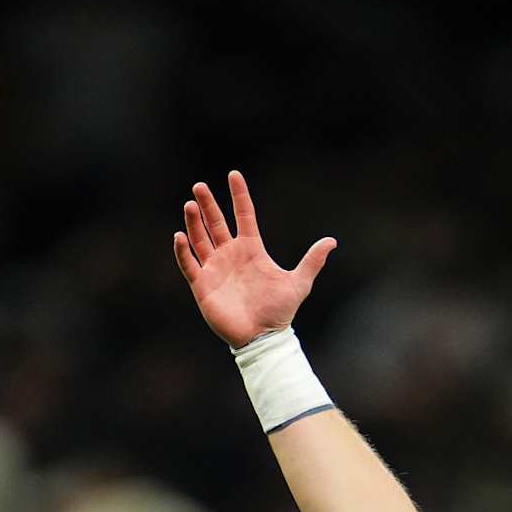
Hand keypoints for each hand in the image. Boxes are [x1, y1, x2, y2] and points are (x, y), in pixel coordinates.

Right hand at [172, 170, 336, 347]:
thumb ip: (312, 261)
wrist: (263, 337)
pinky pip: (189, 264)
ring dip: (194, 222)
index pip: (244, 216)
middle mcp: (231, 255)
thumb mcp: (299, 283)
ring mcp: (215, 268)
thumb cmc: (280, 311)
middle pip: (216, 223)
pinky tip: (180, 235)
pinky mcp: (202, 285)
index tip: (234, 174)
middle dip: (208, 205)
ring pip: (201, 239)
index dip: (239, 196)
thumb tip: (332, 241)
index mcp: (252, 250)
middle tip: (200, 186)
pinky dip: (183, 251)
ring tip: (191, 204)